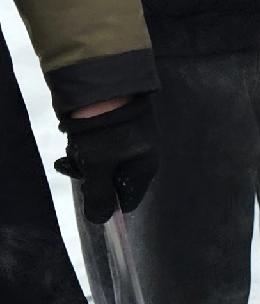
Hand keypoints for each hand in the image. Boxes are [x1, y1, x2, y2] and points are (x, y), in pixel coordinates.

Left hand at [54, 97, 159, 224]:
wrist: (104, 83)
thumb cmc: (104, 131)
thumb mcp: (98, 166)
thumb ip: (98, 195)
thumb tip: (99, 220)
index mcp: (145, 169)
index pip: (127, 199)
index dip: (105, 200)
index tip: (85, 188)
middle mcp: (145, 155)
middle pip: (114, 179)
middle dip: (91, 175)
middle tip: (70, 164)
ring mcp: (135, 137)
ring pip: (107, 160)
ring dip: (87, 158)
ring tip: (72, 146)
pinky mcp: (123, 122)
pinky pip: (107, 143)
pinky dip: (91, 143)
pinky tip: (79, 134)